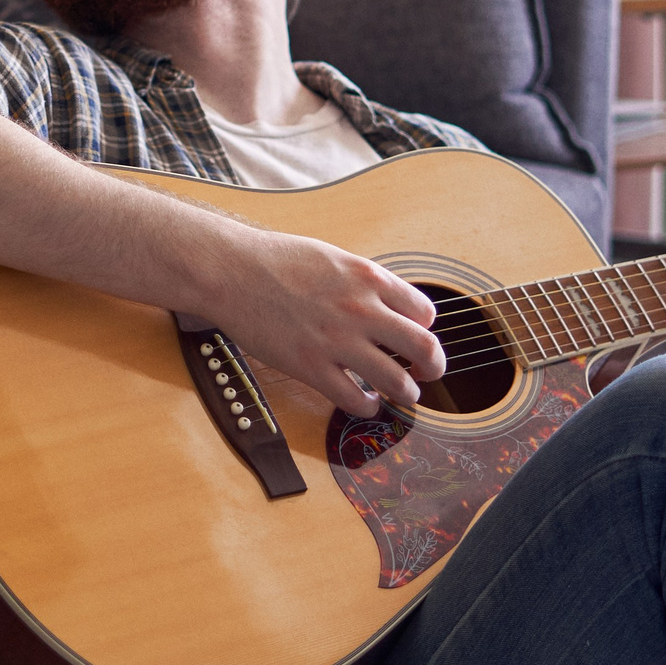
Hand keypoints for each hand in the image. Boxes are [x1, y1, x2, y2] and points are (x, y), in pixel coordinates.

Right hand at [225, 230, 443, 416]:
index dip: (425, 328)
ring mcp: (337, 341)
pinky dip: (368, 407)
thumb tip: (388, 307)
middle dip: (434, 367)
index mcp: (369, 278)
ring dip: (407, 393)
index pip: (424, 312)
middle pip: (425, 349)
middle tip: (428, 374)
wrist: (231, 271)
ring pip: (397, 382)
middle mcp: (361, 310)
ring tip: (402, 394)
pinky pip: (356, 400)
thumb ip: (364, 282)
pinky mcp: (311, 367)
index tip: (414, 337)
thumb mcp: (333, 257)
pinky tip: (364, 401)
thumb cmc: (276, 260)